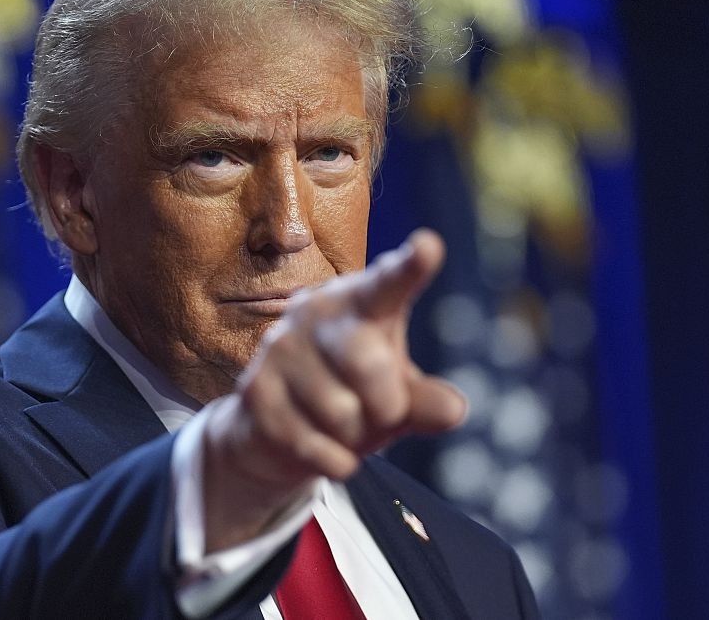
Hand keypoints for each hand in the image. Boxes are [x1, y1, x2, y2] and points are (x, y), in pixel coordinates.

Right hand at [200, 229, 466, 550]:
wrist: (274, 433)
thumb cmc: (353, 399)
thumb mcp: (398, 398)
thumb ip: (426, 401)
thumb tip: (453, 409)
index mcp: (360, 301)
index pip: (388, 284)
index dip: (409, 268)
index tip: (428, 247)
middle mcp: (316, 312)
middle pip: (369, 363)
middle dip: (387, 405)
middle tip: (381, 412)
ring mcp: (279, 349)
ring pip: (342, 413)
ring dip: (354, 436)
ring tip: (339, 424)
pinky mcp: (255, 392)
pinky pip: (315, 445)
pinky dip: (334, 460)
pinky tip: (323, 448)